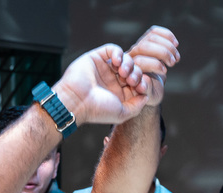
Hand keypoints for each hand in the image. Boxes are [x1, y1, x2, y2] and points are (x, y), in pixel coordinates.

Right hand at [54, 32, 176, 125]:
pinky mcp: (96, 58)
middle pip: (134, 70)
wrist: (76, 101)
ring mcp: (105, 69)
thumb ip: (136, 106)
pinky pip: (112, 49)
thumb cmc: (97, 110)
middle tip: (131, 80)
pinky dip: (118, 52)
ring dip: (128, 63)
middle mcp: (112, 81)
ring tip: (122, 72)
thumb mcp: (122, 114)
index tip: (141, 87)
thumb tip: (146, 95)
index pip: (138, 83)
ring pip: (125, 59)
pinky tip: (117, 61)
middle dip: (136, 73)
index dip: (143, 83)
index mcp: (119, 93)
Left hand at [125, 26, 179, 106]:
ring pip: (151, 37)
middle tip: (173, 63)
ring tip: (176, 59)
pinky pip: (154, 31)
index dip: (154, 64)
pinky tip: (176, 44)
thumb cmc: (151, 93)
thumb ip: (146, 89)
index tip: (165, 72)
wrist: (151, 87)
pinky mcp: (145, 40)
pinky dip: (168, 35)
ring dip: (167, 47)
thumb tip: (145, 79)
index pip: (139, 61)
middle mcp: (129, 57)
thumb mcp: (149, 95)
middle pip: (144, 46)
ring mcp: (137, 47)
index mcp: (128, 70)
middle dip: (162, 53)